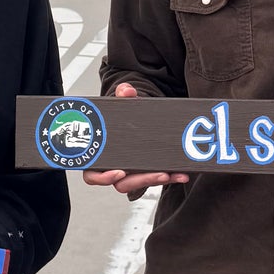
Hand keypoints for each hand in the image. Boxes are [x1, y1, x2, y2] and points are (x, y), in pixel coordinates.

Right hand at [81, 83, 189, 201]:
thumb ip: (122, 95)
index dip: (103, 177)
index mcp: (99, 155)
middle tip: (157, 173)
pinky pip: (154, 178)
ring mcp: (130, 172)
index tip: (119, 172)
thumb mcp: (121, 105)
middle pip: (122, 183)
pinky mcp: (146, 172)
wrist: (134, 120)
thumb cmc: (120, 118)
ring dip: (157, 180)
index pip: (93, 174)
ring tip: (172, 173)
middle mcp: (113, 167)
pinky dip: (168, 177)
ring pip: (140, 183)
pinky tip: (179, 173)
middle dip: (141, 180)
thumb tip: (126, 90)